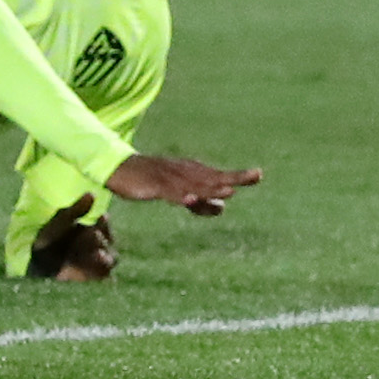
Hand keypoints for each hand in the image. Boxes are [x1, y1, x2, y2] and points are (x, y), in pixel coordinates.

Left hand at [27, 206, 118, 282]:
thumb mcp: (60, 222)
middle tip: (93, 234)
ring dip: (105, 255)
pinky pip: (105, 276)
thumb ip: (76, 210)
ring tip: (98, 254)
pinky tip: (96, 269)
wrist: (36, 265)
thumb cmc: (48, 241)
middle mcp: (98, 247)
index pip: (105, 225)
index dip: (104, 223)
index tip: (102, 216)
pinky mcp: (94, 279)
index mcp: (92, 231)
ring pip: (112, 259)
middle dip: (103, 238)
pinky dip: (102, 271)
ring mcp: (97, 265)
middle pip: (110, 242)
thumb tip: (92, 193)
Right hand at [105, 151, 259, 216]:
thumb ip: (200, 201)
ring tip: (230, 192)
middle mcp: (185, 172)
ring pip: (194, 185)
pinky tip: (190, 200)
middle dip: (233, 178)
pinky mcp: (154, 185)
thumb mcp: (178, 192)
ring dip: (211, 189)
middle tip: (256, 175)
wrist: (119, 169)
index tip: (258, 175)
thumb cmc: (151, 180)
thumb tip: (222, 209)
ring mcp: (170, 178)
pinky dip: (181, 196)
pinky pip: (170, 192)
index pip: (218, 176)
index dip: (237, 176)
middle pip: (212, 177)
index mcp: (192, 172)